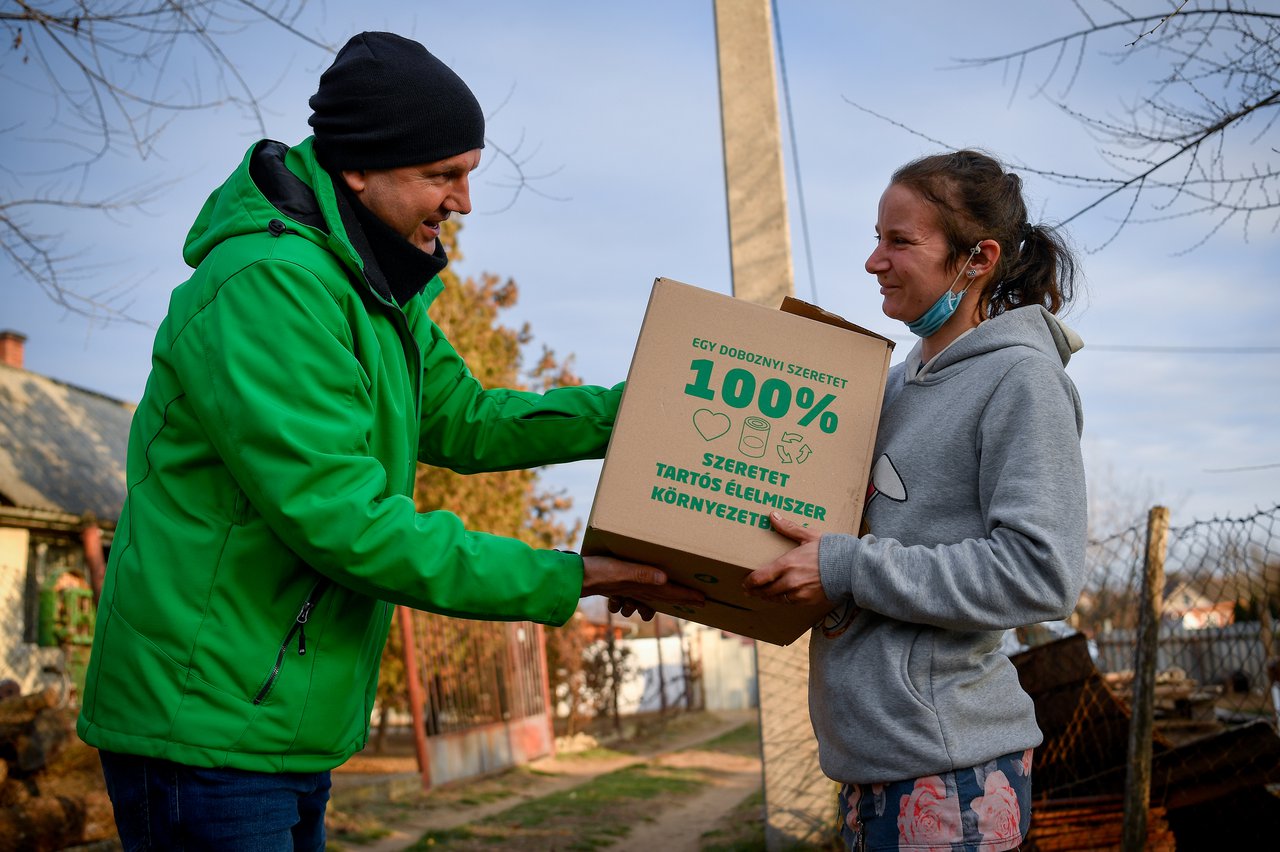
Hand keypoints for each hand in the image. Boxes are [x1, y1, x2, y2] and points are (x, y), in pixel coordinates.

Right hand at [581, 555, 704, 621]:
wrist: (573, 578)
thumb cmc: (597, 572)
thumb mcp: (620, 570)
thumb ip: (641, 573)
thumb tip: (664, 578)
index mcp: (641, 586)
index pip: (670, 592)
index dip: (687, 596)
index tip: (704, 600)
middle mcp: (636, 590)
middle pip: (664, 596)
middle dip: (681, 598)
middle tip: (698, 601)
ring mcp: (627, 589)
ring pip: (650, 597)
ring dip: (663, 600)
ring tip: (676, 598)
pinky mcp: (617, 585)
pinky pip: (635, 594)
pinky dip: (642, 597)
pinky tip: (645, 596)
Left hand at [742, 512, 832, 606]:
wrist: (850, 567)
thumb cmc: (830, 549)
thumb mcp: (808, 536)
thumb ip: (788, 528)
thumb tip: (772, 515)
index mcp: (787, 564)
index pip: (759, 578)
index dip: (749, 582)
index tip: (744, 583)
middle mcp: (790, 581)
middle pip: (765, 591)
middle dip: (755, 591)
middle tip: (749, 590)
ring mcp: (799, 593)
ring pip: (776, 599)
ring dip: (767, 597)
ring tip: (762, 594)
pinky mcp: (808, 601)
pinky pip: (789, 602)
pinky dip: (782, 600)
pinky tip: (780, 596)